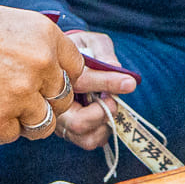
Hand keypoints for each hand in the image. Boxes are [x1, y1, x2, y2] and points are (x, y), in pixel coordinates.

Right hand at [0, 0, 85, 143]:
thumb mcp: (9, 23)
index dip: (59, 78)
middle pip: (63, 99)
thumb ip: (36, 47)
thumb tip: (54, 71)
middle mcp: (40, 64)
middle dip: (44, 101)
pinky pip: (11, 135)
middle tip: (16, 95)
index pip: (76, 68)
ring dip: (24, 120)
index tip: (45, 82)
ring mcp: (20, 94)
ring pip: (43, 124)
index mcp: (46, 36)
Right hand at [58, 29, 137, 150]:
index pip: (82, 84)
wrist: (67, 60)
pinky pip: (90, 141)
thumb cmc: (80, 50)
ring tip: (109, 106)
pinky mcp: (70, 133)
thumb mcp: (91, 42)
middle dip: (103, 113)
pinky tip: (105, 113)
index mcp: (57, 77)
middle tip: (114, 101)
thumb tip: (116, 67)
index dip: (107, 83)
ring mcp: (61, 122)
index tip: (129, 83)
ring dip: (105, 124)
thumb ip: (103, 51)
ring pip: (86, 137)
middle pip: (78, 123)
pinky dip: (103, 131)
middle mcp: (55, 105)